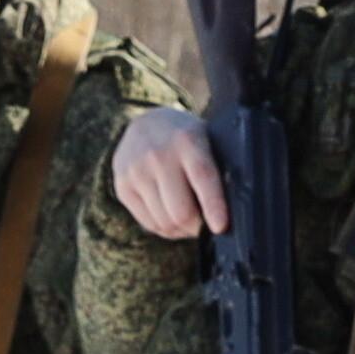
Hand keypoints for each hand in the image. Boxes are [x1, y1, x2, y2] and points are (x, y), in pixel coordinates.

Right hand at [107, 106, 227, 241]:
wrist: (146, 123)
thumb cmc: (187, 139)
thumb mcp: (205, 140)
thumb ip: (218, 168)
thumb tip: (232, 209)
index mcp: (188, 140)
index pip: (202, 177)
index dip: (213, 205)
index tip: (220, 227)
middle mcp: (158, 155)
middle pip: (180, 211)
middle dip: (197, 226)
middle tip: (205, 225)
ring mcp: (136, 171)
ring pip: (164, 223)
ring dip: (181, 230)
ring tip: (189, 220)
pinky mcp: (123, 186)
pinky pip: (149, 224)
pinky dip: (164, 228)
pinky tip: (171, 216)